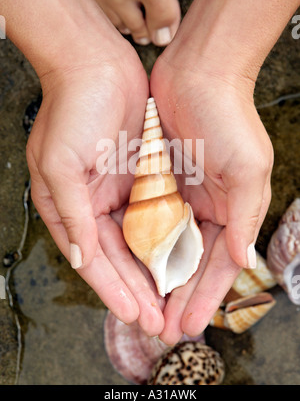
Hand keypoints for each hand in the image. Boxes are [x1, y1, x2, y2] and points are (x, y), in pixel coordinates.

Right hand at [26, 39, 164, 335]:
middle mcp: (93, 203)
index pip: (93, 258)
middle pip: (118, 257)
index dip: (113, 289)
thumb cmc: (73, 109)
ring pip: (139, 241)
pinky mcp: (140, 176)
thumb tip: (82, 258)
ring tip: (172, 300)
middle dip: (137, 289)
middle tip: (159, 320)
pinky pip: (155, 214)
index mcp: (68, 205)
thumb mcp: (60, 164)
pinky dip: (166, 238)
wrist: (98, 64)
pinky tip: (180, 258)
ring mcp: (119, 191)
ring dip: (154, 270)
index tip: (135, 314)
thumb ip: (72, 214)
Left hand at [150, 55, 273, 343]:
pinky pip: (147, 220)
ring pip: (167, 247)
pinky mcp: (157, 180)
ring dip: (157, 278)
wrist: (199, 72)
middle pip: (191, 262)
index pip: (219, 263)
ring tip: (145, 307)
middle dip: (178, 296)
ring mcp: (180, 195)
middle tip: (163, 328)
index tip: (189, 324)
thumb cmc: (228, 117)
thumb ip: (245, 216)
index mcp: (232, 208)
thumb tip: (243, 259)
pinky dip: (141, 245)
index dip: (205, 296)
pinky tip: (131, 268)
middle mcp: (207, 206)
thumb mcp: (249, 168)